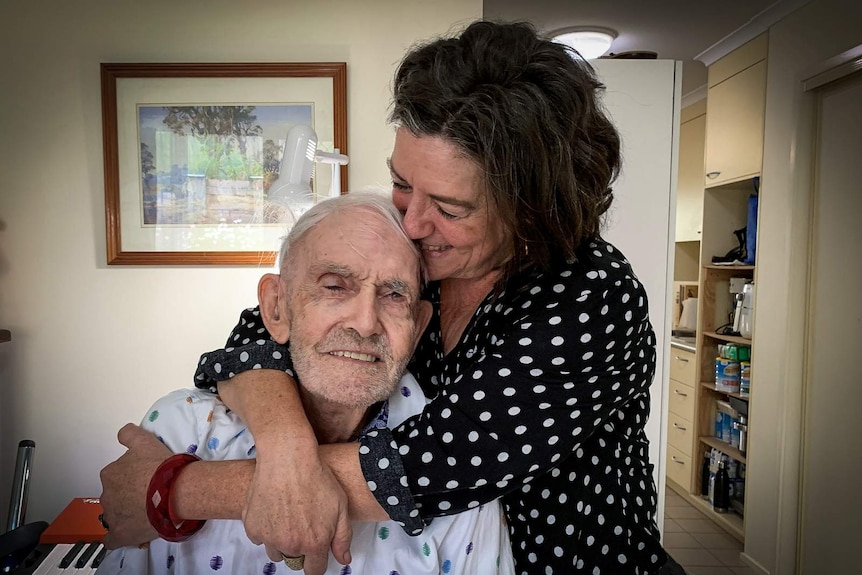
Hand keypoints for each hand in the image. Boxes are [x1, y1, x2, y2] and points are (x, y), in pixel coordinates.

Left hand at [99, 423, 169, 548]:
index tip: (145, 478)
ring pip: (115, 515)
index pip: (116, 476)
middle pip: (115, 495)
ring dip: (126, 514)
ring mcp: (112, 517)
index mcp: (110, 474)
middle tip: (148, 495)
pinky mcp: (120, 535)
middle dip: (127, 495)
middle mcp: (106, 495)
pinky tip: (128, 534)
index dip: (131, 477)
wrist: (173, 491)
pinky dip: (117, 537)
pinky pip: (112, 540)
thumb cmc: (159, 466)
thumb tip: (123, 433)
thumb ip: (129, 434)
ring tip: (147, 514)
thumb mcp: (144, 441)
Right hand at [242, 440, 352, 574]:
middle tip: (303, 521)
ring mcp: (268, 537)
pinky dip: (266, 527)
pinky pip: (260, 537)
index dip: (317, 560)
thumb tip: (343, 560)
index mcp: (314, 543)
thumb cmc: (316, 478)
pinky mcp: (252, 527)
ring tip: (288, 514)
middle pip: (294, 559)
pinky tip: (274, 507)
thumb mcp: (340, 506)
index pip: (314, 570)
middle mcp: (290, 545)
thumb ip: (343, 538)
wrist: (287, 457)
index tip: (316, 549)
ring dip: (281, 540)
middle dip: (300, 546)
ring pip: (275, 551)